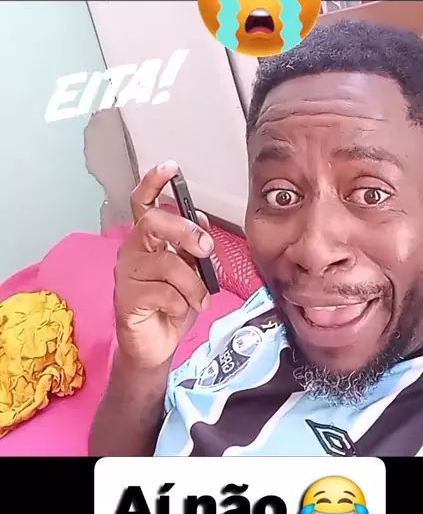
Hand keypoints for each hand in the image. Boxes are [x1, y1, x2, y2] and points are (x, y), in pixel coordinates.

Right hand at [114, 161, 213, 368]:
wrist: (156, 346)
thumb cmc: (173, 305)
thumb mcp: (192, 272)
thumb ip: (194, 247)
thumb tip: (202, 221)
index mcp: (147, 240)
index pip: (143, 203)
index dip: (153, 182)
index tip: (170, 167)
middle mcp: (132, 250)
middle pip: (153, 222)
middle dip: (185, 232)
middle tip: (206, 249)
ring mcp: (126, 274)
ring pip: (166, 263)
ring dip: (193, 285)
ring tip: (199, 300)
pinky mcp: (126, 299)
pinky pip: (164, 293)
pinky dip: (182, 304)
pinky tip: (178, 312)